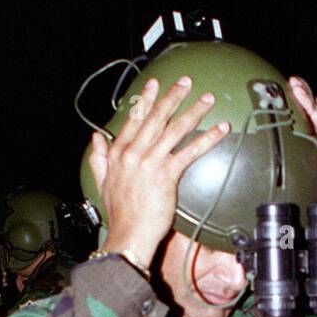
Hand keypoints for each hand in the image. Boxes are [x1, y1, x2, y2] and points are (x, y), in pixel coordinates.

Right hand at [89, 76, 230, 265]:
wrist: (128, 234)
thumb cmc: (118, 214)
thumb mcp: (101, 182)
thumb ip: (99, 158)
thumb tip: (96, 138)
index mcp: (119, 152)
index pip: (134, 119)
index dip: (146, 100)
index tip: (155, 85)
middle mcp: (134, 152)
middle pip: (156, 117)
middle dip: (172, 97)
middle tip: (185, 82)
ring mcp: (150, 162)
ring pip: (174, 129)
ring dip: (194, 112)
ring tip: (207, 99)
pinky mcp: (166, 175)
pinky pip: (189, 151)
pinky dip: (207, 139)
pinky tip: (219, 130)